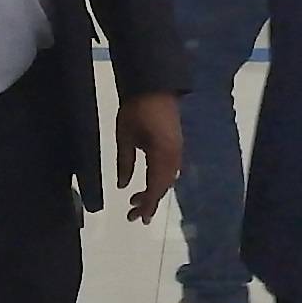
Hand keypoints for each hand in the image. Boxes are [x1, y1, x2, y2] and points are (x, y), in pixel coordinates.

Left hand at [116, 92, 183, 223]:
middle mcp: (174, 155)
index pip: (155, 186)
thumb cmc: (135, 109)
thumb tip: (123, 185)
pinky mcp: (175, 144)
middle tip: (134, 214)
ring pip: (168, 178)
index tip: (135, 217)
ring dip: (155, 191)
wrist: (153, 85)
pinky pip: (170, 169)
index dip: (147, 204)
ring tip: (137, 200)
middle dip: (150, 201)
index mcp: (162, 154)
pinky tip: (149, 182)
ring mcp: (177, 149)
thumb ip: (124, 162)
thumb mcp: (124, 136)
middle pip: (164, 185)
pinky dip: (160, 180)